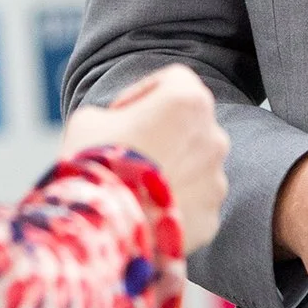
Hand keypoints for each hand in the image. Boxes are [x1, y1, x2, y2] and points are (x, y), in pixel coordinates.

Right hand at [62, 66, 230, 252]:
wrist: (102, 227)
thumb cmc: (95, 163)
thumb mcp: (91, 120)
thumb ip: (116, 114)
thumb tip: (119, 126)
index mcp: (188, 100)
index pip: (174, 80)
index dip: (143, 94)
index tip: (120, 114)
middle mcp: (213, 136)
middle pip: (190, 126)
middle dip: (163, 134)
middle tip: (128, 153)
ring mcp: (215, 179)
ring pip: (195, 167)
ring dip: (171, 171)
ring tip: (134, 188)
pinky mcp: (211, 217)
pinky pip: (193, 204)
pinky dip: (174, 206)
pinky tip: (145, 213)